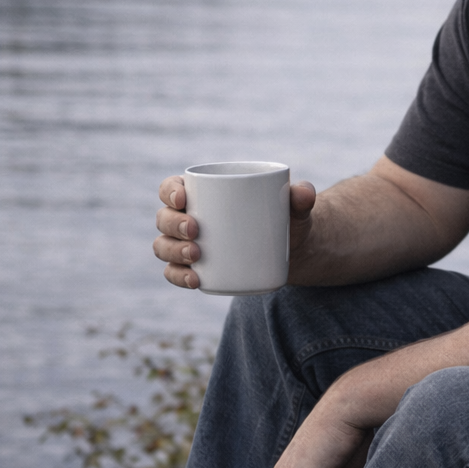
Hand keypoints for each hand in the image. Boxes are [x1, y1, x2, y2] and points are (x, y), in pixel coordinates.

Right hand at [153, 176, 317, 289]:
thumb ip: (300, 197)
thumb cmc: (285, 219)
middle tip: (196, 230)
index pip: (172, 187)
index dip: (169, 191)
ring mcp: (189, 245)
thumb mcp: (295, 209)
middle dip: (173, 224)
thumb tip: (304, 193)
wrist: (292, 252)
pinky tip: (194, 280)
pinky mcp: (197, 270)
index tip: (184, 198)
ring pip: (164, 246)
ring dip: (173, 251)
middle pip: (164, 218)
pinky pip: (175, 273)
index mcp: (202, 193)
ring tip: (196, 256)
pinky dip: (179, 277)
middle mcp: (188, 218)